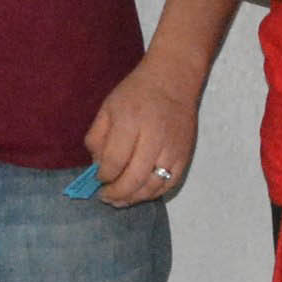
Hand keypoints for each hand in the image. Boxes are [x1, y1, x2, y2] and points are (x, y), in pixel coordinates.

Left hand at [84, 56, 203, 204]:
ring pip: (152, 186)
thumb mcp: (107, 108)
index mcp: (131, 121)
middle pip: (133, 178)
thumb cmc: (136, 93)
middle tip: (105, 196)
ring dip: (133, 198)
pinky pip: (169, 184)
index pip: (114, 160)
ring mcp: (172, 149)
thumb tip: (97, 166)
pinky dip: (152, 194)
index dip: (103, 176)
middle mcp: (154, 137)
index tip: (98, 178)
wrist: (173, 81)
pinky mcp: (185, 156)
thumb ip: (96, 138)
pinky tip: (139, 193)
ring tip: (119, 200)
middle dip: (116, 192)